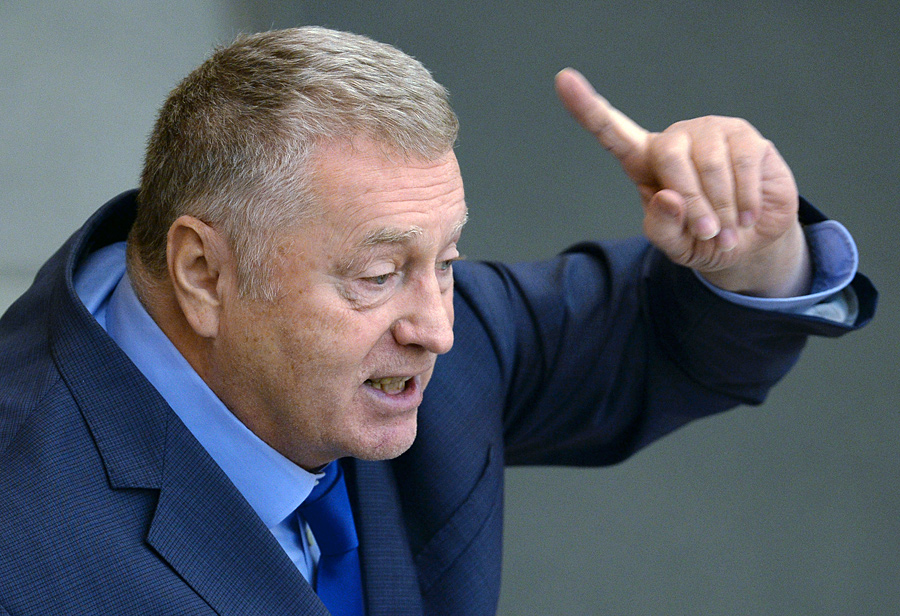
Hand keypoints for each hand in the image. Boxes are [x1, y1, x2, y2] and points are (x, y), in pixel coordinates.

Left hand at [554, 68, 810, 296]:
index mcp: (644, 161)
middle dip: (692, 206)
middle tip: (707, 234)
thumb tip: (669, 196)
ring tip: (728, 230)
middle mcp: (675, 138)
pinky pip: (742, 165)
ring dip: (722, 210)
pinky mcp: (744, 135)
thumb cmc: (703, 239)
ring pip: (710, 167)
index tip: (562, 80)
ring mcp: (710, 131)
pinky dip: (744, 201)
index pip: (610, 132)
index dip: (586, 107)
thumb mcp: (675, 246)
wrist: (751, 239)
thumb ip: (662, 228)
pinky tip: (747, 216)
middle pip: (670, 159)